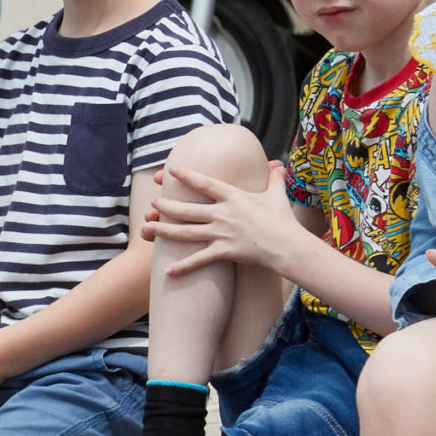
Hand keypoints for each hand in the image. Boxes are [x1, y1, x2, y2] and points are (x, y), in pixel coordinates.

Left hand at [147, 160, 306, 275]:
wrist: (288, 245)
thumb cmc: (283, 219)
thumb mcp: (278, 195)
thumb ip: (275, 178)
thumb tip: (279, 164)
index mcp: (234, 197)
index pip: (205, 184)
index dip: (188, 176)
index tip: (171, 170)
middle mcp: (223, 214)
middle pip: (187, 209)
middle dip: (167, 205)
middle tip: (152, 202)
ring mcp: (221, 233)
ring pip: (186, 232)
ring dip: (164, 230)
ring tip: (147, 227)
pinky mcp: (224, 252)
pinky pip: (199, 260)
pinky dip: (182, 267)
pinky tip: (166, 271)